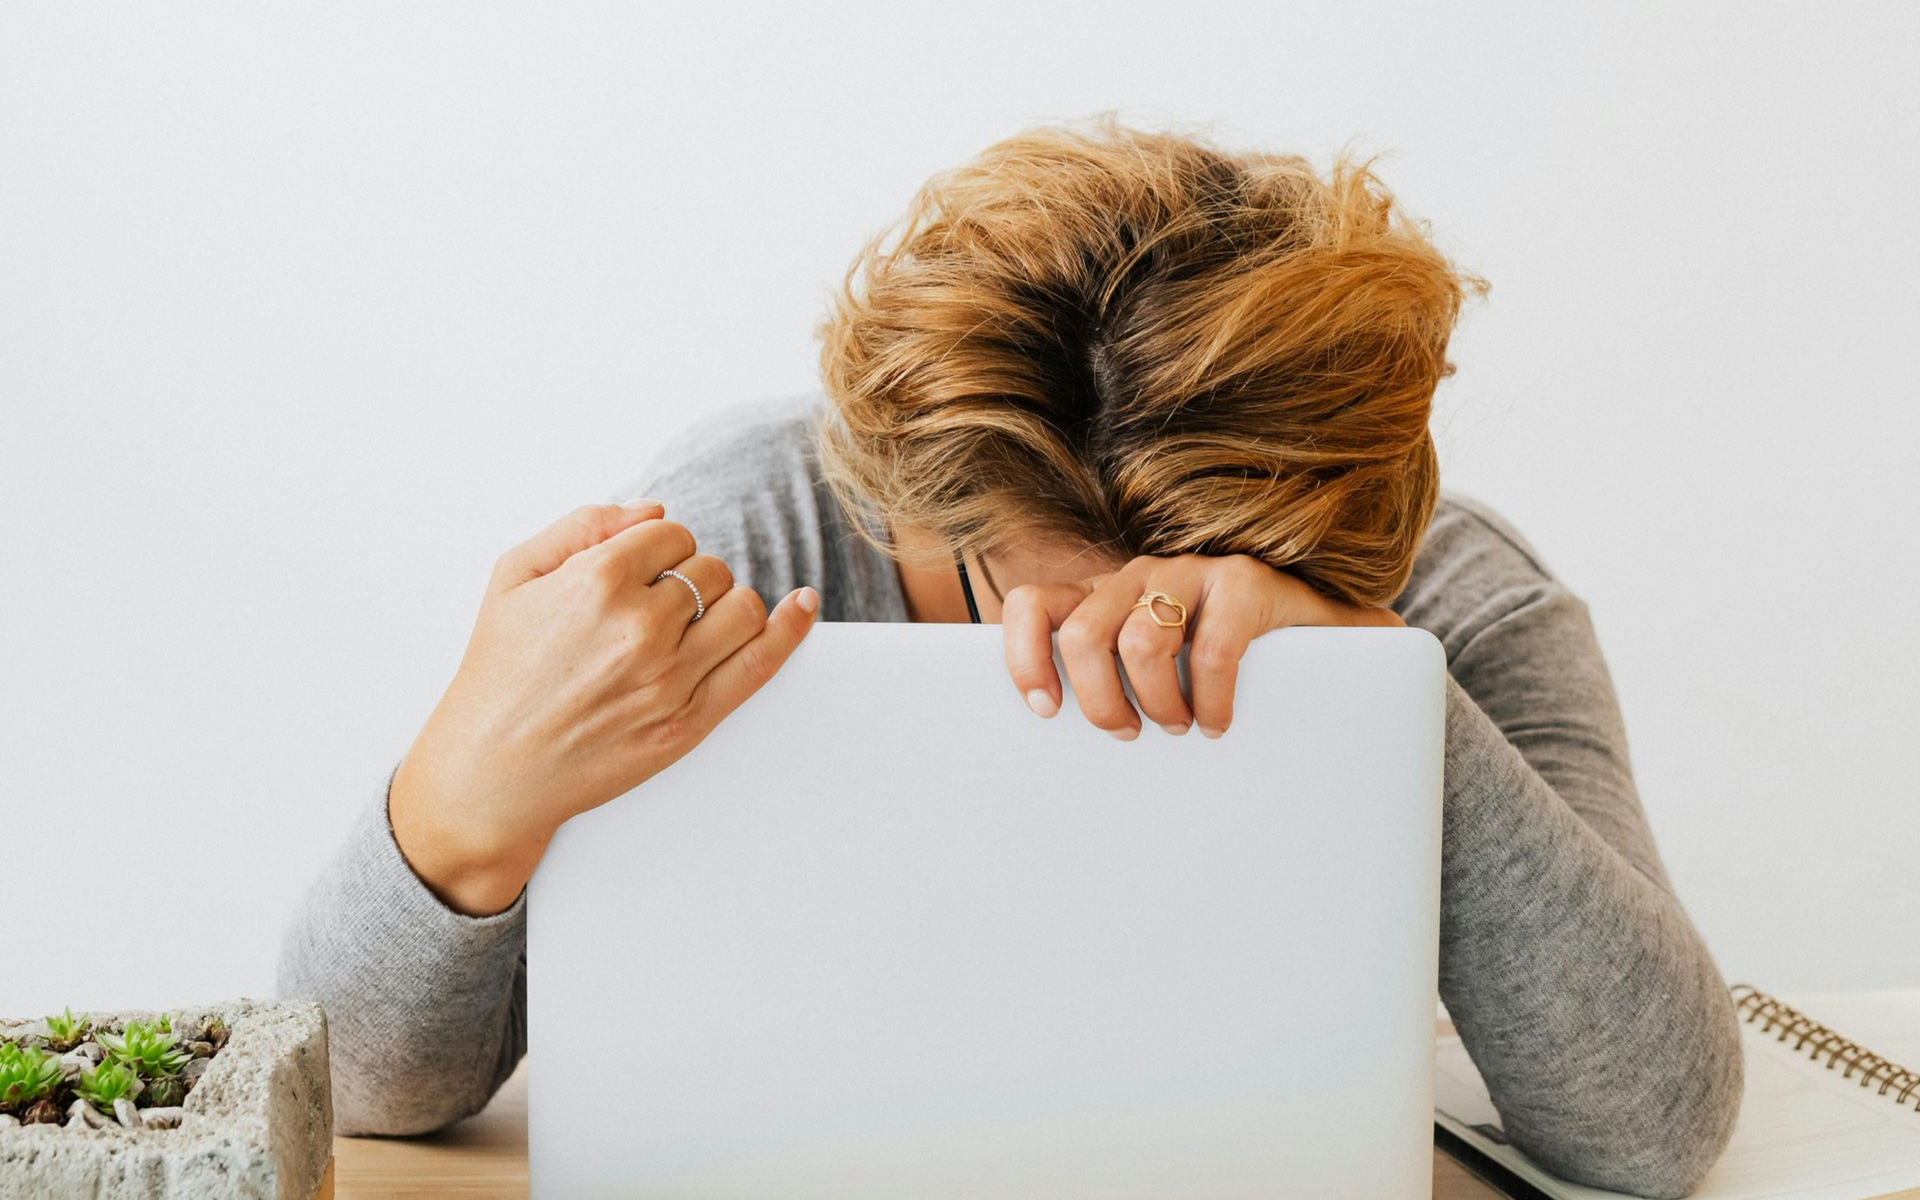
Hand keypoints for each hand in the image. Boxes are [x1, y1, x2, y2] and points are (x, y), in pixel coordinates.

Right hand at [388, 501, 819, 914]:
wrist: (491, 770)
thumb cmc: (498, 670)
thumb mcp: (514, 577)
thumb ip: (583, 526)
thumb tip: (655, 510)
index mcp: (597, 582)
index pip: (671, 533)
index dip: (659, 549)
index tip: (642, 572)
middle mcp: (640, 627)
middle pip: (710, 569)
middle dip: (688, 579)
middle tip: (652, 610)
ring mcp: (669, 678)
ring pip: (743, 607)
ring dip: (725, 606)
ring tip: (691, 626)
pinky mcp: (688, 722)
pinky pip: (760, 662)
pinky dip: (790, 630)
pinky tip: (804, 606)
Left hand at [1000, 552, 1402, 739]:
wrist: (1326, 637)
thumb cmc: (1226, 665)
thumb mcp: (1157, 669)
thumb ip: (1113, 684)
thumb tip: (1056, 756)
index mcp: (1105, 595)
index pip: (1034, 605)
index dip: (1024, 657)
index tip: (1044, 710)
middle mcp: (1140, 575)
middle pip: (1082, 634)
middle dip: (1098, 700)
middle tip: (1126, 734)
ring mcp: (1193, 571)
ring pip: (1140, 640)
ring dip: (1157, 703)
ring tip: (1179, 729)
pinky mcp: (1245, 582)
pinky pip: (1211, 650)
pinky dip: (1210, 701)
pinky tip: (1218, 724)